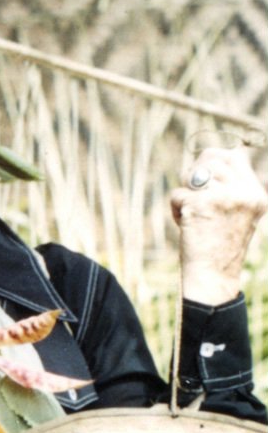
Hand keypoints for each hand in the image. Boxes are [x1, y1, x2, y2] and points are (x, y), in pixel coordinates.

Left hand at [172, 146, 267, 304]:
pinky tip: (184, 226)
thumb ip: (233, 187)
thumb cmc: (221, 248)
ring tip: (191, 214)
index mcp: (256, 193)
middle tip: (193, 196)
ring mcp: (222, 197)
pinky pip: (178, 194)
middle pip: (212, 158)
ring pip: (193, 174)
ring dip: (186, 192)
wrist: (214, 277)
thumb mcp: (240, 215)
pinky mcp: (200, 205)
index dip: (214, 161)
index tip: (204, 179)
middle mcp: (243, 192)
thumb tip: (214, 156)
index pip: (235, 156)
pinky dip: (175, 210)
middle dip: (196, 174)